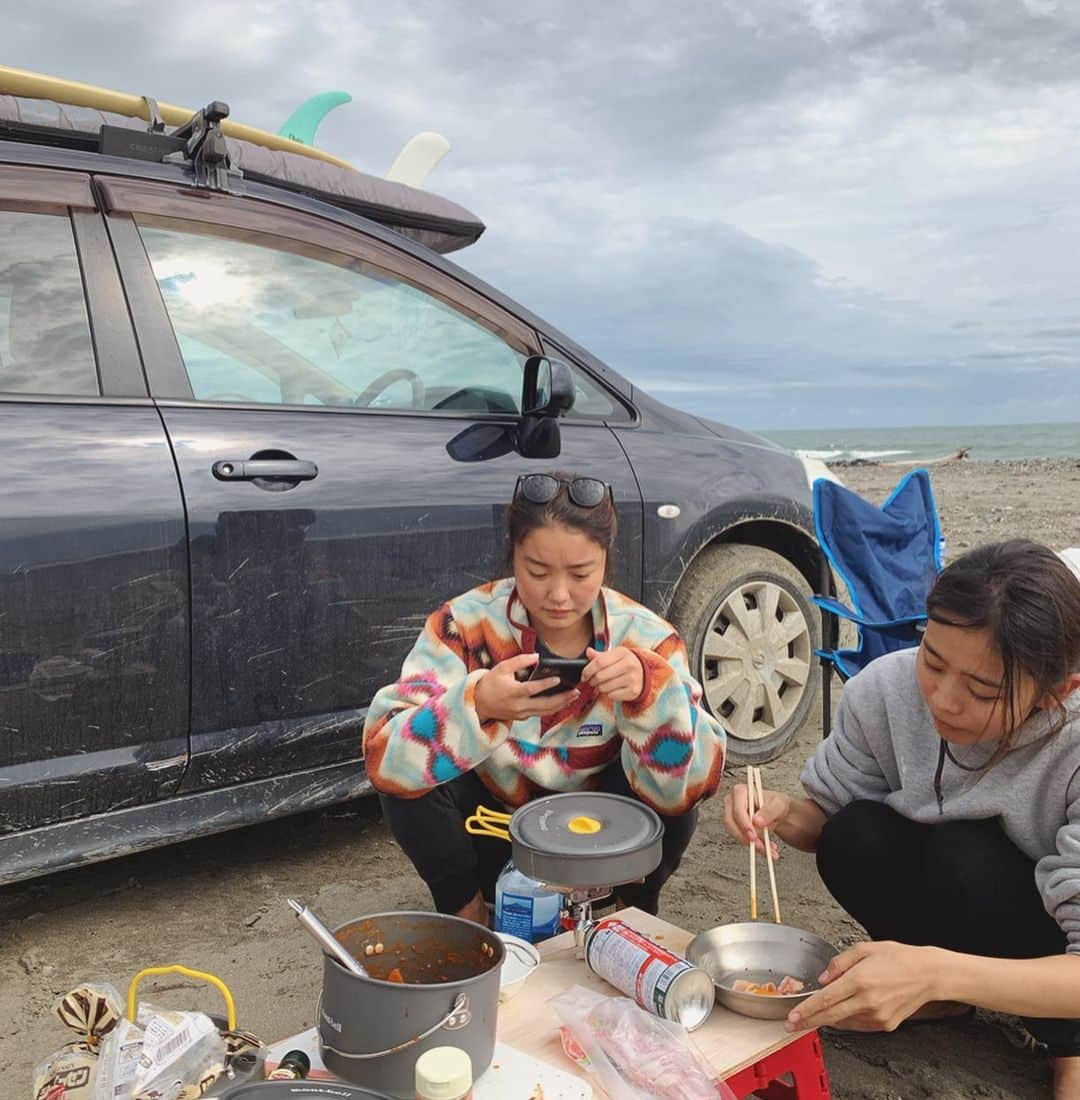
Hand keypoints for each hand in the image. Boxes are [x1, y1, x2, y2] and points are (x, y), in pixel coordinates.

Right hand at [474, 652, 578, 722]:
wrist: (479, 703)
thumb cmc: (490, 683)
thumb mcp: (502, 668)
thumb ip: (520, 661)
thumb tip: (537, 656)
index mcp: (512, 692)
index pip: (532, 689)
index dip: (546, 685)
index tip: (559, 679)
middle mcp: (519, 705)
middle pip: (544, 705)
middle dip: (562, 699)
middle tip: (575, 691)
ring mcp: (521, 713)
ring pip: (545, 711)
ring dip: (561, 705)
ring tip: (573, 697)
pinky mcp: (523, 717)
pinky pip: (540, 713)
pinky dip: (552, 708)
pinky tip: (562, 702)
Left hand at [582, 646, 644, 701]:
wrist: (644, 674)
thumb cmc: (624, 664)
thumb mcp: (614, 656)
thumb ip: (600, 655)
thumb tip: (588, 652)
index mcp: (622, 652)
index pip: (599, 662)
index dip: (587, 670)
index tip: (584, 676)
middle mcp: (629, 664)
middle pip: (600, 676)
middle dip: (592, 681)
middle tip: (591, 681)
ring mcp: (632, 678)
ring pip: (605, 687)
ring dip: (600, 688)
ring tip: (604, 684)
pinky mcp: (633, 691)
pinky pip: (612, 696)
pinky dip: (609, 694)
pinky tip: (613, 689)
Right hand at [722, 783, 786, 858]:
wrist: (779, 812)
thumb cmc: (777, 804)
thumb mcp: (778, 805)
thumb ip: (769, 811)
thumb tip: (757, 821)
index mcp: (740, 792)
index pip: (737, 810)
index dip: (744, 824)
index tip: (753, 835)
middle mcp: (733, 802)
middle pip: (730, 822)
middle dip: (745, 837)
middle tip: (759, 845)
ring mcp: (733, 815)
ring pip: (735, 833)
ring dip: (752, 844)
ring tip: (768, 849)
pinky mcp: (736, 827)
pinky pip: (741, 839)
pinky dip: (755, 847)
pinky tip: (766, 849)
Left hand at [785, 941, 937, 1032]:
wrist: (928, 975)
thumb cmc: (898, 958)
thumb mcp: (864, 949)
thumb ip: (839, 963)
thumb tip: (823, 979)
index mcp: (859, 981)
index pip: (826, 999)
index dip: (806, 1010)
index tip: (792, 1016)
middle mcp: (867, 1002)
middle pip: (830, 1016)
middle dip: (808, 1022)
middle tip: (790, 1026)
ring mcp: (877, 1016)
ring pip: (843, 1021)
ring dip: (828, 1018)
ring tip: (815, 1012)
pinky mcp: (885, 1025)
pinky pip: (858, 1024)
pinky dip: (846, 1018)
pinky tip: (842, 1010)